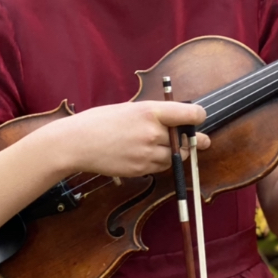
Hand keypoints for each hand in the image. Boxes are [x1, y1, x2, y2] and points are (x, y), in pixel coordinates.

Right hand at [53, 100, 210, 177]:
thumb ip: (154, 114)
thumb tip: (178, 120)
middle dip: (190, 140)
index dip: (199, 117)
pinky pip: (160, 167)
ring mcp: (147, 153)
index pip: (190, 114)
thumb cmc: (100, 121)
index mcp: (150, 111)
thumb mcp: (129, 108)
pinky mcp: (141, 169)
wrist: (77, 143)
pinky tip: (145, 154)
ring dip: (174, 153)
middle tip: (199, 140)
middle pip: (185, 140)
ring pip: (175, 156)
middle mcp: (152, 133)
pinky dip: (160, 162)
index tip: (200, 118)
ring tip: (161, 145)